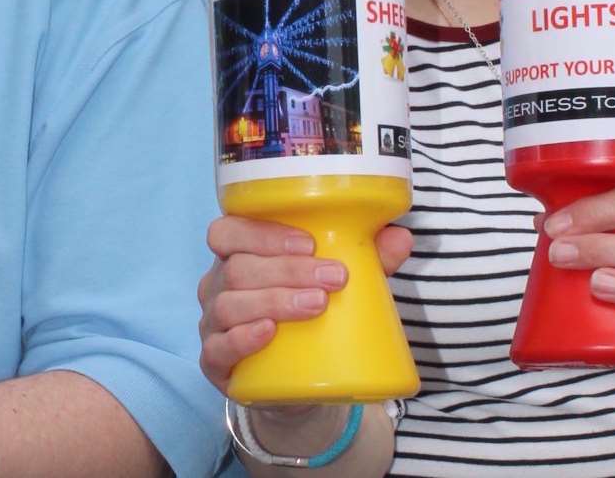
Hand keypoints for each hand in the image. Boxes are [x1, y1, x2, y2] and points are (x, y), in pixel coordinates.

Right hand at [197, 217, 412, 395]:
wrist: (299, 383)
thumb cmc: (311, 318)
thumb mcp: (338, 285)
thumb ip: (368, 259)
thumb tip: (401, 237)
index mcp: (238, 256)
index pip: (228, 231)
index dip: (263, 233)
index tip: (310, 242)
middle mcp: (217, 286)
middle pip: (236, 268)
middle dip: (287, 270)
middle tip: (335, 278)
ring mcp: (213, 324)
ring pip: (229, 304)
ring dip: (274, 300)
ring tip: (316, 305)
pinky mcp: (215, 363)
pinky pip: (217, 348)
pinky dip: (242, 338)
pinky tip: (269, 332)